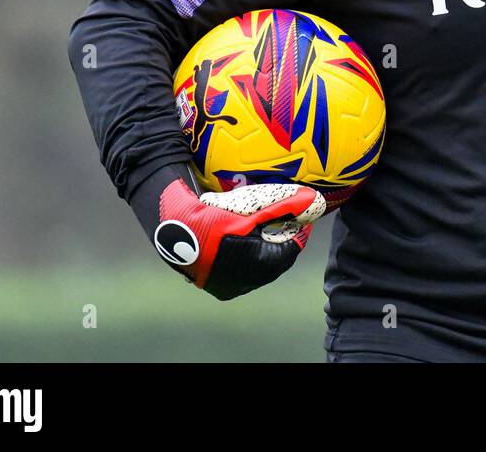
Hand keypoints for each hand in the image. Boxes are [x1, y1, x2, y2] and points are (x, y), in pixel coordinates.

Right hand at [140, 169, 326, 299]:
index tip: (299, 216)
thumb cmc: (215, 215)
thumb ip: (285, 205)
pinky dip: (244, 253)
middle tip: (283, 220)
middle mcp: (244, 283)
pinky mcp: (210, 282)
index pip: (291, 249)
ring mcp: (226, 285)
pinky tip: (239, 236)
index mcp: (260, 267)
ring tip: (262, 226)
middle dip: (281, 239)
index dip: (297, 231)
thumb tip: (314, 201)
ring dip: (262, 247)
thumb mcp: (253, 207)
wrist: (171, 224)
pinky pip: (237, 269)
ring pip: (256, 265)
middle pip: (274, 259)